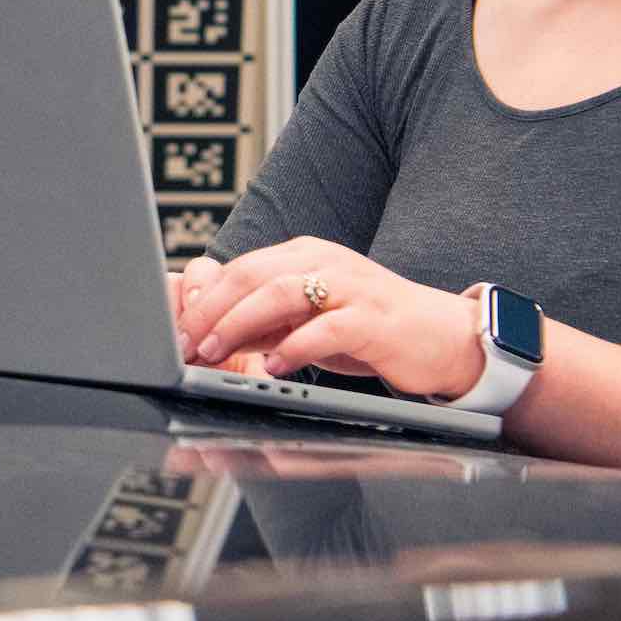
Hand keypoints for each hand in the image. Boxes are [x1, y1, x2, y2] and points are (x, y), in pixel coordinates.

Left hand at [173, 237, 485, 399]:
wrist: (443, 336)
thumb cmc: (372, 328)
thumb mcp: (311, 321)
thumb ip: (269, 323)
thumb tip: (214, 335)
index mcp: (305, 254)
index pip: (241, 268)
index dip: (205, 299)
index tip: (177, 330)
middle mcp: (324, 261)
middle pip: (252, 275)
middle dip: (212, 311)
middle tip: (185, 343)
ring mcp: (350, 286)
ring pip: (281, 293)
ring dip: (239, 324)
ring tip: (215, 351)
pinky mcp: (373, 318)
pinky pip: (326, 327)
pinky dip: (294, 347)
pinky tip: (274, 366)